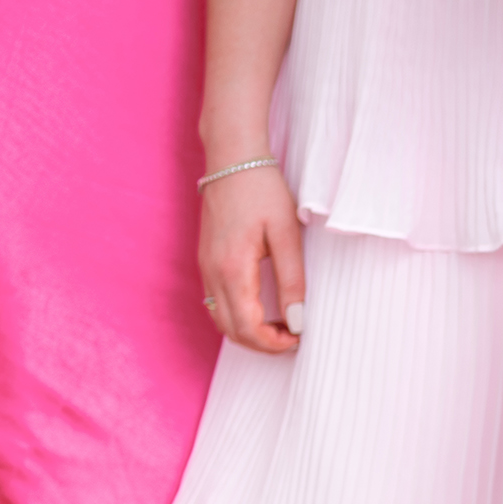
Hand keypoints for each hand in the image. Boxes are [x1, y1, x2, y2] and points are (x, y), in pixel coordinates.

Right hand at [199, 162, 304, 354]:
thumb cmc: (262, 191)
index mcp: (232, 269)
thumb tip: (297, 320)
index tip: (297, 339)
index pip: (247, 327)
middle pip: (230, 331)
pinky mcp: (206, 260)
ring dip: (248, 332)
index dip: (273, 343)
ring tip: (280, 326)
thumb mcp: (287, 234)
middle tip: (291, 338)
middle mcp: (212, 273)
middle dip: (261, 344)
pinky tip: (261, 309)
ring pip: (220, 319)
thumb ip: (292, 280)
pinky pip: (215, 301)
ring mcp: (205, 267)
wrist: (233, 159)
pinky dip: (237, 316)